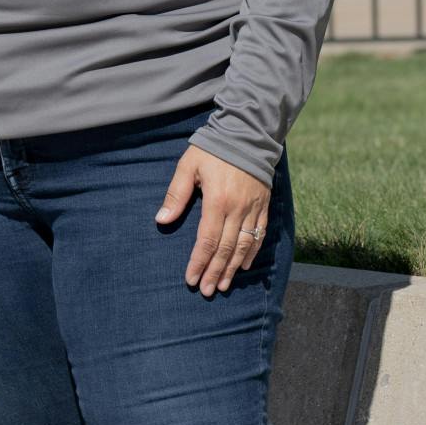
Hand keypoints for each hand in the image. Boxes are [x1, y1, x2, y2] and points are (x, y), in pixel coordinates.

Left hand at [154, 147, 269, 295]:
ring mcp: (253, 208)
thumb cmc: (213, 149)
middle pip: (226, 249)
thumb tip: (161, 220)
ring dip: (233, 268)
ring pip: (244, 246)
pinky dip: (252, 253)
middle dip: (215, 272)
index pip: (206, 241)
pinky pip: (259, 234)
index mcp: (217, 201)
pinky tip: (245, 266)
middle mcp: (237, 209)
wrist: (248, 133)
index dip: (199, 262)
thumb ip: (176, 194)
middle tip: (207, 291)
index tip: (191, 279)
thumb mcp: (188, 166)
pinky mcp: (264, 205)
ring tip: (224, 285)